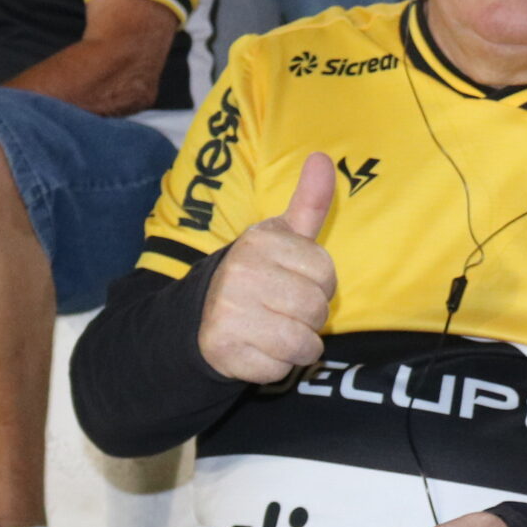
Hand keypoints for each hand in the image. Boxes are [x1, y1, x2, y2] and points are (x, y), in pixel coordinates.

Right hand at [198, 151, 337, 382]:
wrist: (200, 317)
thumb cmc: (257, 275)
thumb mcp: (282, 236)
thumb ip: (308, 202)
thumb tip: (323, 157)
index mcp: (260, 242)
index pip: (326, 273)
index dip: (318, 284)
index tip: (294, 280)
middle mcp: (242, 273)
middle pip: (317, 310)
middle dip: (308, 316)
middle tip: (282, 309)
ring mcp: (230, 313)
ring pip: (303, 343)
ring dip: (296, 344)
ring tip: (273, 329)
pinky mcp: (225, 350)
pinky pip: (280, 368)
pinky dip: (274, 365)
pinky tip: (255, 349)